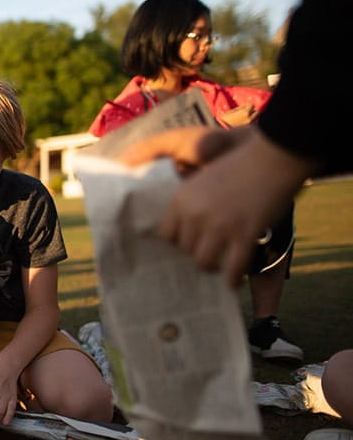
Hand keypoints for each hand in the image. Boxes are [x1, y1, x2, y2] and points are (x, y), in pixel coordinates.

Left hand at [124, 128, 313, 284]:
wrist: (274, 155)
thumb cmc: (240, 166)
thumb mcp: (203, 180)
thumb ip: (191, 203)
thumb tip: (185, 232)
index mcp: (182, 199)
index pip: (165, 235)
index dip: (175, 244)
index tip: (182, 249)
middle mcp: (195, 214)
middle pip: (184, 251)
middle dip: (194, 255)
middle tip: (204, 259)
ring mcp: (220, 225)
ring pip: (203, 262)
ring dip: (211, 268)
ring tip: (218, 269)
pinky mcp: (245, 233)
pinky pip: (233, 267)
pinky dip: (232, 278)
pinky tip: (232, 284)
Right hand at [218, 104, 258, 127]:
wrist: (221, 132)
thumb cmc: (224, 120)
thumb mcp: (231, 111)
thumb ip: (240, 108)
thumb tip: (246, 106)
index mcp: (245, 112)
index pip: (252, 105)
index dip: (248, 106)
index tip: (244, 107)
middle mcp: (249, 119)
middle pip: (257, 112)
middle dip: (252, 112)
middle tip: (246, 113)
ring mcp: (250, 125)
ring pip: (256, 119)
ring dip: (253, 117)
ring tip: (245, 118)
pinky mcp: (248, 130)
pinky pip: (253, 124)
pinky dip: (251, 122)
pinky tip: (245, 123)